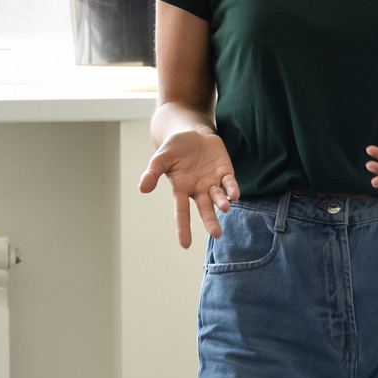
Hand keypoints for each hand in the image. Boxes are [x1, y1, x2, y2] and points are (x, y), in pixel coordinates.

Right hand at [139, 128, 239, 247]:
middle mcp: (198, 190)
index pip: (181, 211)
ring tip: (225, 209)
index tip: (185, 245)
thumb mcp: (160, 158)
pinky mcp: (224, 172)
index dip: (183, 227)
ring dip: (222, 203)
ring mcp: (212, 182)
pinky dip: (232, 188)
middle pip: (205, 209)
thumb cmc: (174, 148)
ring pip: (218, 197)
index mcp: (181, 189)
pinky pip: (229, 183)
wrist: (191, 133)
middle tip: (216, 234)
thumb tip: (142, 189)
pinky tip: (234, 195)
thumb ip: (152, 173)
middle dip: (211, 221)